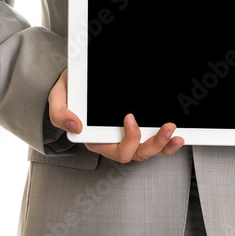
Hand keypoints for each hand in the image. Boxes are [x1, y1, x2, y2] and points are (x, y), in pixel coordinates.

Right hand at [47, 69, 183, 162]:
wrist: (77, 81)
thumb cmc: (71, 91)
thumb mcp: (58, 98)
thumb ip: (60, 113)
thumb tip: (74, 126)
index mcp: (94, 139)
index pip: (115, 150)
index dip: (128, 139)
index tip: (130, 118)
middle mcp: (112, 142)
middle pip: (135, 154)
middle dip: (154, 144)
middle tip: (167, 127)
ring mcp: (125, 137)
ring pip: (146, 151)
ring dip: (164, 144)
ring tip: (174, 132)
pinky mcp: (136, 129)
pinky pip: (152, 142)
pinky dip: (166, 143)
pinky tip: (176, 135)